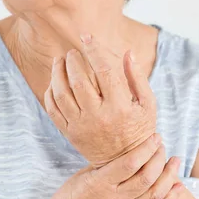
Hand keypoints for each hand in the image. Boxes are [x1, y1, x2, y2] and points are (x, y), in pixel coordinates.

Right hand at [43, 134, 184, 198]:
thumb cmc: (69, 198)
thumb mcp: (84, 175)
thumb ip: (107, 164)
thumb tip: (129, 148)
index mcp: (100, 184)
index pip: (130, 163)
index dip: (146, 148)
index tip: (154, 137)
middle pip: (147, 177)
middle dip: (159, 157)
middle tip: (161, 145)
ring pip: (155, 193)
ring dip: (169, 175)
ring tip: (175, 160)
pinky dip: (169, 196)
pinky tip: (178, 184)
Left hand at [44, 34, 156, 167]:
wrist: (124, 161)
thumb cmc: (139, 129)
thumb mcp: (148, 105)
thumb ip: (137, 78)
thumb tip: (127, 52)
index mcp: (120, 107)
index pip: (103, 71)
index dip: (94, 50)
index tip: (87, 37)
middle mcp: (99, 117)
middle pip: (78, 80)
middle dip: (72, 60)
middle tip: (72, 52)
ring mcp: (81, 126)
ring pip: (61, 93)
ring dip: (57, 72)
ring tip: (60, 61)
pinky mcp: (70, 134)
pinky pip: (53, 109)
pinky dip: (50, 92)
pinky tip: (55, 82)